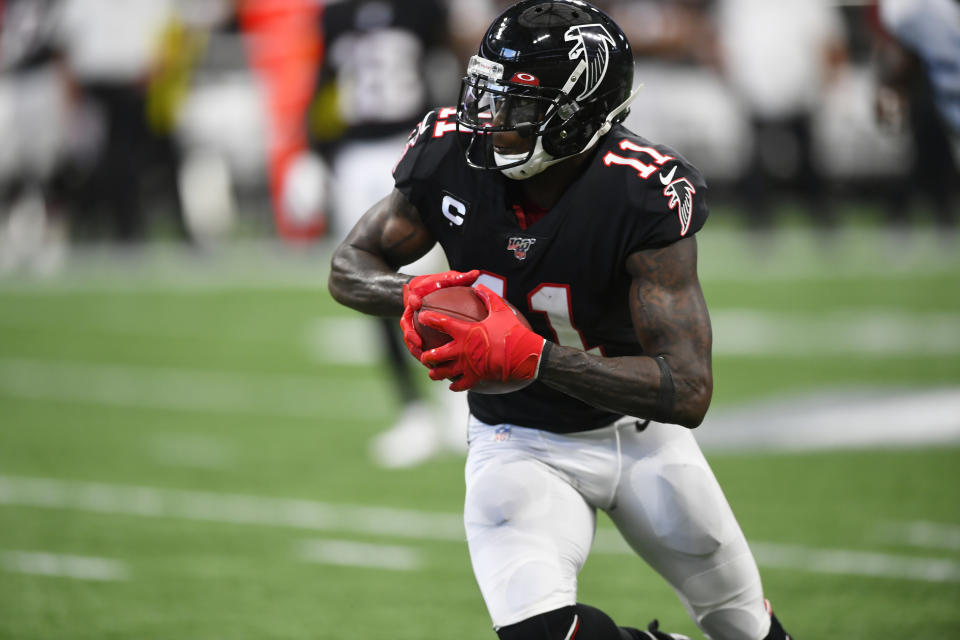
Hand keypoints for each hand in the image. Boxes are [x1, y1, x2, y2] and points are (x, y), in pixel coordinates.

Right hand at [399, 269, 479, 358]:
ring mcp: (411, 323)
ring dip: (414, 349)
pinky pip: (417, 346)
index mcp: (416, 294)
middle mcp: (411, 310)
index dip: (412, 299)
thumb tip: (476, 273)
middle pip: (406, 323)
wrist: (424, 291)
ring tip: (423, 359)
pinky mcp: (415, 334)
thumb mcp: (448, 279)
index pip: (411, 296)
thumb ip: (459, 278)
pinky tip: (434, 365)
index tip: (416, 303)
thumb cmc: (438, 284)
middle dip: (410, 333)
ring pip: (410, 338)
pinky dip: (423, 355)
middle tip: (416, 341)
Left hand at [418, 285, 545, 391]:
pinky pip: (459, 385)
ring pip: (442, 373)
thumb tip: (479, 285)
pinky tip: (452, 385)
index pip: (440, 323)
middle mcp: (461, 350)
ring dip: (435, 372)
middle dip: (425, 355)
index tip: (422, 317)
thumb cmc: (512, 331)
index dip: (428, 319)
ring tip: (432, 371)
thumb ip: (488, 297)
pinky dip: (454, 385)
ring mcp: (467, 366)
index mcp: (465, 332)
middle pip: (434, 355)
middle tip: (423, 354)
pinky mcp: (475, 377)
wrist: (523, 355)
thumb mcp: (501, 310)